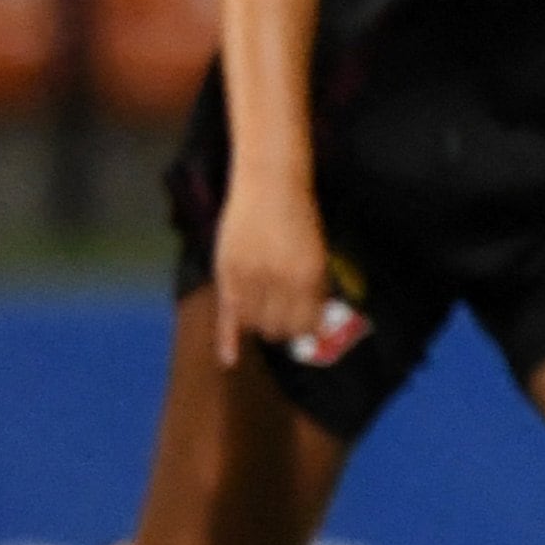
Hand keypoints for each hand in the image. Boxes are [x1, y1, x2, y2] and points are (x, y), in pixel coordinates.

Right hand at [210, 170, 332, 367]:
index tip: (302, 321)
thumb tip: (314, 324)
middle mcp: (281, 281)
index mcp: (310, 276)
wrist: (270, 184)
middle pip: (280, 328)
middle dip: (282, 326)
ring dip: (259, 324)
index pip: (307, 323)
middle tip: (280, 312)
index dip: (306, 326)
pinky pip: (227, 314)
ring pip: (254, 324)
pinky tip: (229, 360)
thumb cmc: (299, 217)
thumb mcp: (317, 254)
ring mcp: (252, 277)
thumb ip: (314, 288)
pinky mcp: (227, 272)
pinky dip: (227, 339)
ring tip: (261, 307)